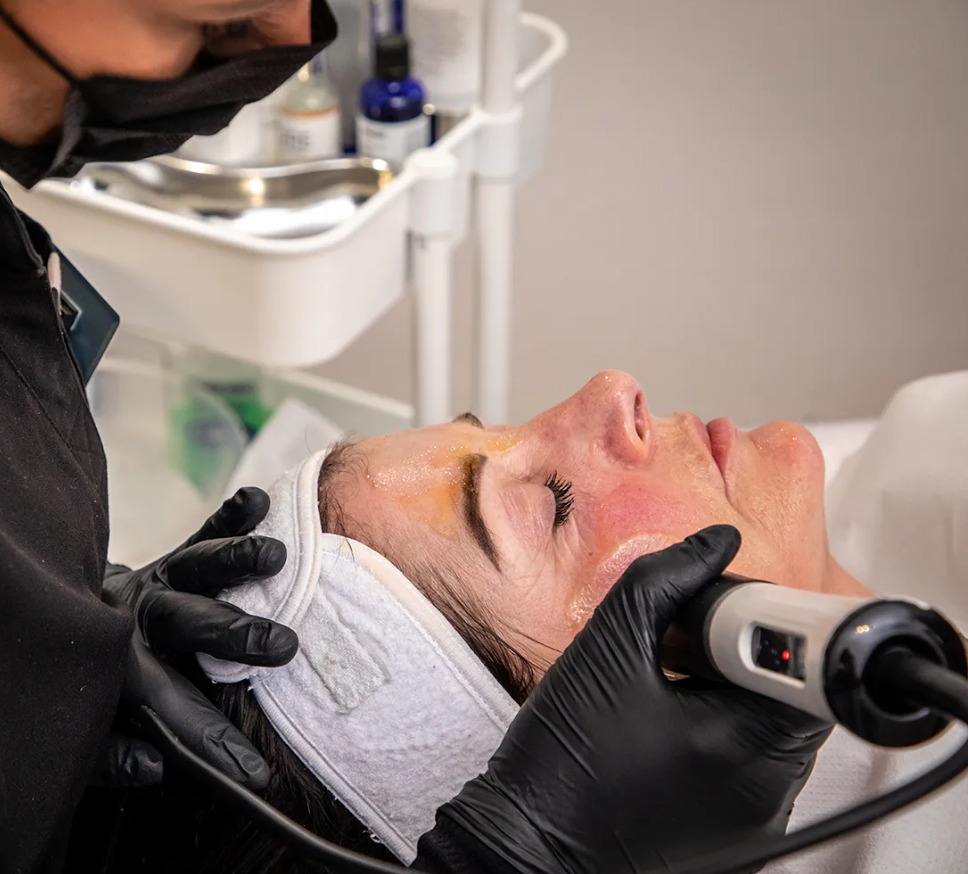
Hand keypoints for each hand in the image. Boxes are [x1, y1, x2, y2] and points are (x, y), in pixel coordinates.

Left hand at [95, 487, 297, 789]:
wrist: (63, 608)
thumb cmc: (91, 679)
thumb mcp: (86, 724)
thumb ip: (110, 753)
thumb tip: (155, 766)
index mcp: (121, 668)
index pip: (175, 709)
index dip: (215, 743)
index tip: (256, 773)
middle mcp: (142, 617)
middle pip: (191, 623)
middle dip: (235, 634)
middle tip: (281, 645)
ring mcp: (159, 579)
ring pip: (198, 565)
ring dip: (237, 559)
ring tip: (274, 556)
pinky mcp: (174, 555)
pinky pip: (203, 530)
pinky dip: (231, 516)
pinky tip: (257, 501)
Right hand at [419, 526, 831, 873]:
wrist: (528, 847)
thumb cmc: (563, 765)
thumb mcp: (605, 651)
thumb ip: (662, 584)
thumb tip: (711, 547)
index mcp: (743, 745)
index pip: (807, 667)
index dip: (774, 625)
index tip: (738, 616)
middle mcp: (765, 792)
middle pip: (790, 694)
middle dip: (743, 657)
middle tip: (687, 647)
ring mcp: (754, 821)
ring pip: (770, 727)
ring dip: (732, 693)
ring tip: (668, 687)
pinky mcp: (736, 835)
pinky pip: (749, 763)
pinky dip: (720, 731)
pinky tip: (666, 726)